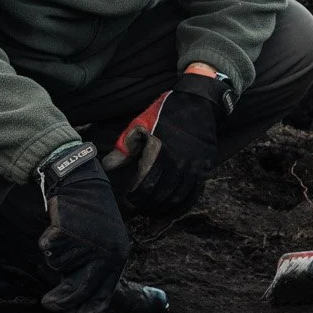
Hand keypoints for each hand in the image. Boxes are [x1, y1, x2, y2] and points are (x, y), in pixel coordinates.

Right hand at [37, 143, 129, 312]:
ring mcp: (88, 244)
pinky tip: (59, 225)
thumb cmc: (88, 217)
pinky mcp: (69, 233)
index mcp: (118, 257)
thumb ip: (91, 271)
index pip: (104, 294)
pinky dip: (48, 242)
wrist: (80, 182)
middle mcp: (107, 253)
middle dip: (61, 300)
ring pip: (59, 268)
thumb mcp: (100, 244)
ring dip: (55, 258)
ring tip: (64, 239)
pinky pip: (49, 251)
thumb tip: (75, 307)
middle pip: (79, 290)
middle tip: (47, 303)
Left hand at [124, 73, 224, 215]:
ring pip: (179, 198)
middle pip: (162, 195)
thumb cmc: (164, 112)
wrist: (198, 101)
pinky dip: (184, 205)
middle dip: (148, 205)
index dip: (135, 197)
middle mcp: (178, 163)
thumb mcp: (140, 125)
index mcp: (159, 152)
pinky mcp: (204, 167)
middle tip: (139, 208)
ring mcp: (194, 166)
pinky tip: (174, 209)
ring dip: (165, 208)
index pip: (145, 185)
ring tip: (154, 211)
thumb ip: (124, 149)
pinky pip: (195, 193)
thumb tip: (107, 168)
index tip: (129, 200)